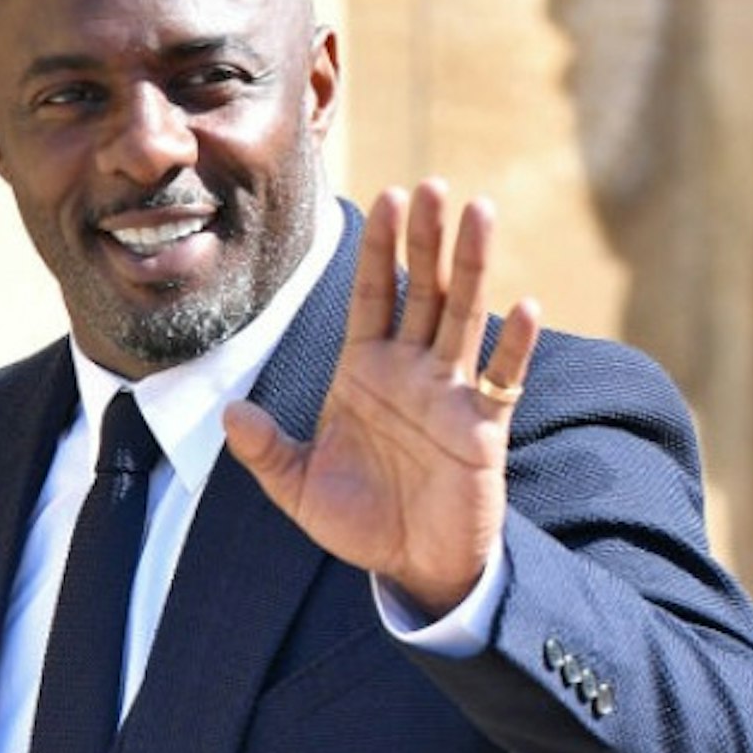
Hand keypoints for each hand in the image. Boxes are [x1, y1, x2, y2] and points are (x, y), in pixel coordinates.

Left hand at [220, 179, 540, 620]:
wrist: (413, 566)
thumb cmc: (360, 523)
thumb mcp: (299, 488)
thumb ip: (265, 451)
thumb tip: (228, 414)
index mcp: (365, 372)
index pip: (370, 294)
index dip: (376, 248)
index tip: (385, 198)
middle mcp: (411, 371)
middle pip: (421, 290)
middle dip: (425, 239)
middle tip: (430, 185)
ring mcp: (451, 394)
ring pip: (463, 316)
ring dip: (472, 266)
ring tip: (480, 212)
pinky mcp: (484, 428)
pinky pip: (502, 378)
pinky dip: (514, 345)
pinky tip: (524, 306)